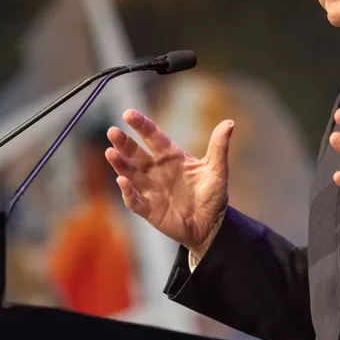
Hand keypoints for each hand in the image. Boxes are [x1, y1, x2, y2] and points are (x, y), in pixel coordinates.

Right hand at [105, 109, 234, 255]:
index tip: (129, 114)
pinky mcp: (149, 209)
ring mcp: (151, 190)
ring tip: (110, 153)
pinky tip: (122, 182)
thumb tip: (229, 123)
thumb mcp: (217, 170)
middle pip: (137, 154)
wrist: (212, 226)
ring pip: (131, 174)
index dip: (142, 126)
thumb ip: (219, 146)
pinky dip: (128, 192)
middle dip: (124, 144)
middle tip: (113, 132)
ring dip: (120, 165)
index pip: (154, 138)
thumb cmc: (213, 195)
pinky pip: (135, 200)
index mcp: (172, 158)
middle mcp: (157, 171)